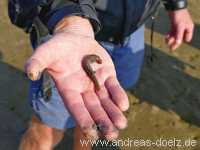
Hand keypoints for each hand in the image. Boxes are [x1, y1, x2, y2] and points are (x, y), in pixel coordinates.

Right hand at [25, 16, 128, 139]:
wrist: (74, 38)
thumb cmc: (58, 47)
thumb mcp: (46, 52)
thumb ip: (37, 62)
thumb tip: (29, 73)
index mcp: (68, 89)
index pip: (76, 108)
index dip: (83, 120)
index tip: (92, 133)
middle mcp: (83, 90)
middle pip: (94, 109)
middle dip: (102, 122)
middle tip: (112, 136)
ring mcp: (97, 83)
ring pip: (106, 102)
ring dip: (114, 113)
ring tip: (121, 124)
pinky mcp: (107, 75)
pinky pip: (114, 87)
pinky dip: (119, 96)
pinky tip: (123, 105)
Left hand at [165, 9, 193, 49]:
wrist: (174, 8)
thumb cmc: (179, 16)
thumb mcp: (179, 26)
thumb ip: (179, 35)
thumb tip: (178, 43)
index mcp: (189, 29)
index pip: (186, 38)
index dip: (181, 42)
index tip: (175, 46)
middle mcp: (184, 28)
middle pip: (180, 38)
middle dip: (175, 42)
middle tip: (170, 48)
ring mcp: (179, 27)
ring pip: (175, 35)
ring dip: (171, 39)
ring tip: (166, 41)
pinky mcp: (174, 25)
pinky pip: (172, 32)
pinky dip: (169, 35)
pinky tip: (166, 36)